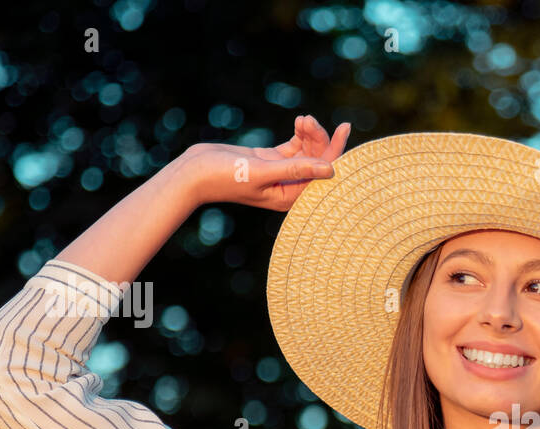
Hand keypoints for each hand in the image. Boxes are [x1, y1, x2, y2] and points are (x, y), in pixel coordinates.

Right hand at [183, 114, 350, 210]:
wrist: (194, 173)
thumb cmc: (224, 177)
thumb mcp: (262, 171)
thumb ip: (295, 169)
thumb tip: (330, 169)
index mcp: (290, 197)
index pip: (323, 174)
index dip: (337, 152)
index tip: (345, 127)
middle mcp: (289, 188)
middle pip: (317, 162)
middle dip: (318, 139)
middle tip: (308, 119)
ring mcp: (280, 173)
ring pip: (306, 152)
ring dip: (308, 134)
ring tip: (302, 119)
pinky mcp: (270, 160)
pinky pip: (294, 147)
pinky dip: (299, 134)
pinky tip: (299, 122)